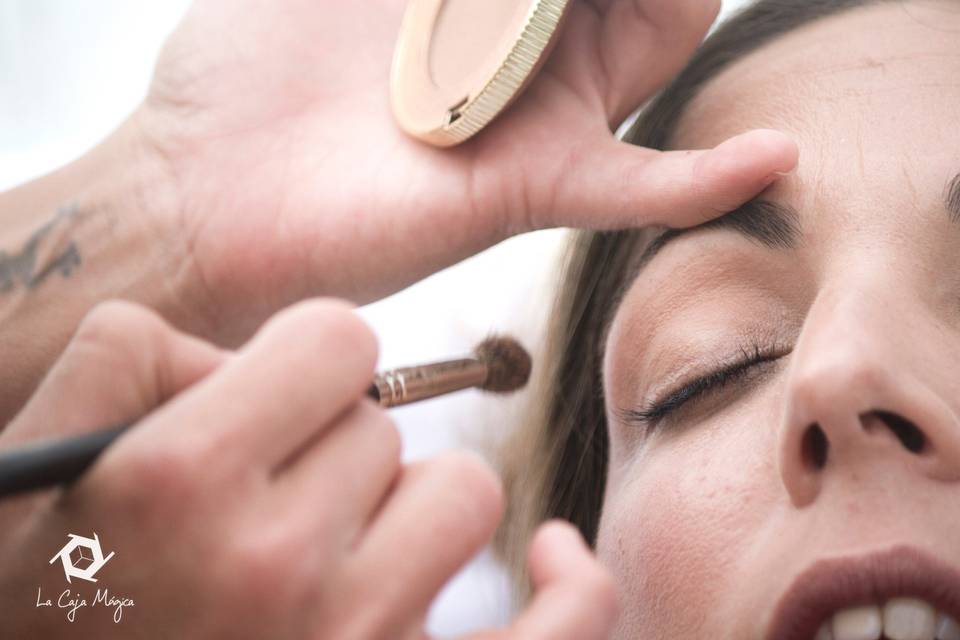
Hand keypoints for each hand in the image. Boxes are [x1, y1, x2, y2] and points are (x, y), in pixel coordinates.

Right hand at [0, 300, 616, 638]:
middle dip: (332, 446)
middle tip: (271, 505)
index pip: (337, 338)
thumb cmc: (47, 610)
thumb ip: (131, 361)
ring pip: (463, 496)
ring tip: (336, 553)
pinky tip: (549, 553)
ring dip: (407, 510)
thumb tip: (248, 354)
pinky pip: (563, 629)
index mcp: (178, 484)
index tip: (279, 397)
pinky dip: (571, 586)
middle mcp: (274, 565)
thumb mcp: (37, 471)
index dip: (308, 360)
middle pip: (388, 422)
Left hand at [132, 0, 796, 340]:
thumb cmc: (252, 67)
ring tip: (518, 29)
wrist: (208, 191)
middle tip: (511, 0)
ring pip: (654, 42)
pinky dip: (705, 180)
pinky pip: (637, 189)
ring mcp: (540, 117)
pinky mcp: (529, 188)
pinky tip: (773, 159)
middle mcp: (530, 46)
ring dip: (646, 4)